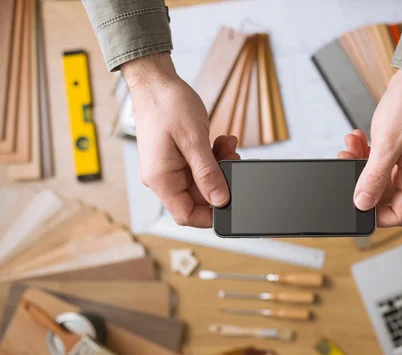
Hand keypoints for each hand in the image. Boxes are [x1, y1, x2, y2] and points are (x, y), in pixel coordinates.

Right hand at [122, 53, 239, 226]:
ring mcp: (168, 168)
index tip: (231, 201)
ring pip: (201, 181)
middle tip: (233, 159)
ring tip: (228, 146)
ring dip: (219, 165)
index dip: (210, 214)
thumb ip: (208, 173)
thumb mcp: (194, 139)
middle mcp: (161, 178)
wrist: (155, 80)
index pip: (186, 215)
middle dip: (220, 181)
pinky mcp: (175, 158)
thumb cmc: (167, 104)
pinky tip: (221, 142)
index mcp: (160, 179)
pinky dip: (213, 157)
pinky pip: (199, 167)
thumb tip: (221, 200)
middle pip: (197, 198)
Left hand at [339, 70, 401, 226]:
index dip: (375, 215)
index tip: (355, 204)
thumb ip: (374, 176)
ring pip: (379, 178)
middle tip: (346, 165)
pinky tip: (357, 141)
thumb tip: (362, 202)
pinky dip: (365, 154)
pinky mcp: (401, 152)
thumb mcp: (388, 144)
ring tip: (348, 149)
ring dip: (360, 165)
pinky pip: (379, 163)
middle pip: (385, 197)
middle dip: (362, 183)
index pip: (399, 214)